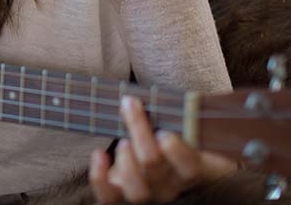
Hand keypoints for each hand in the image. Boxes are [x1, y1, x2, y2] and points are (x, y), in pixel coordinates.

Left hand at [89, 96, 237, 203]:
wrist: (155, 163)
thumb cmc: (167, 136)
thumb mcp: (178, 125)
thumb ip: (174, 114)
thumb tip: (148, 96)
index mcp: (190, 169)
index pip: (191, 168)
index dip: (178, 153)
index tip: (164, 132)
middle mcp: (169, 187)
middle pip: (154, 166)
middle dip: (139, 134)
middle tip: (130, 107)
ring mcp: (145, 196)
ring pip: (136, 192)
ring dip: (125, 162)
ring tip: (122, 141)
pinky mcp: (120, 198)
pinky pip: (109, 198)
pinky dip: (99, 177)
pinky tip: (99, 154)